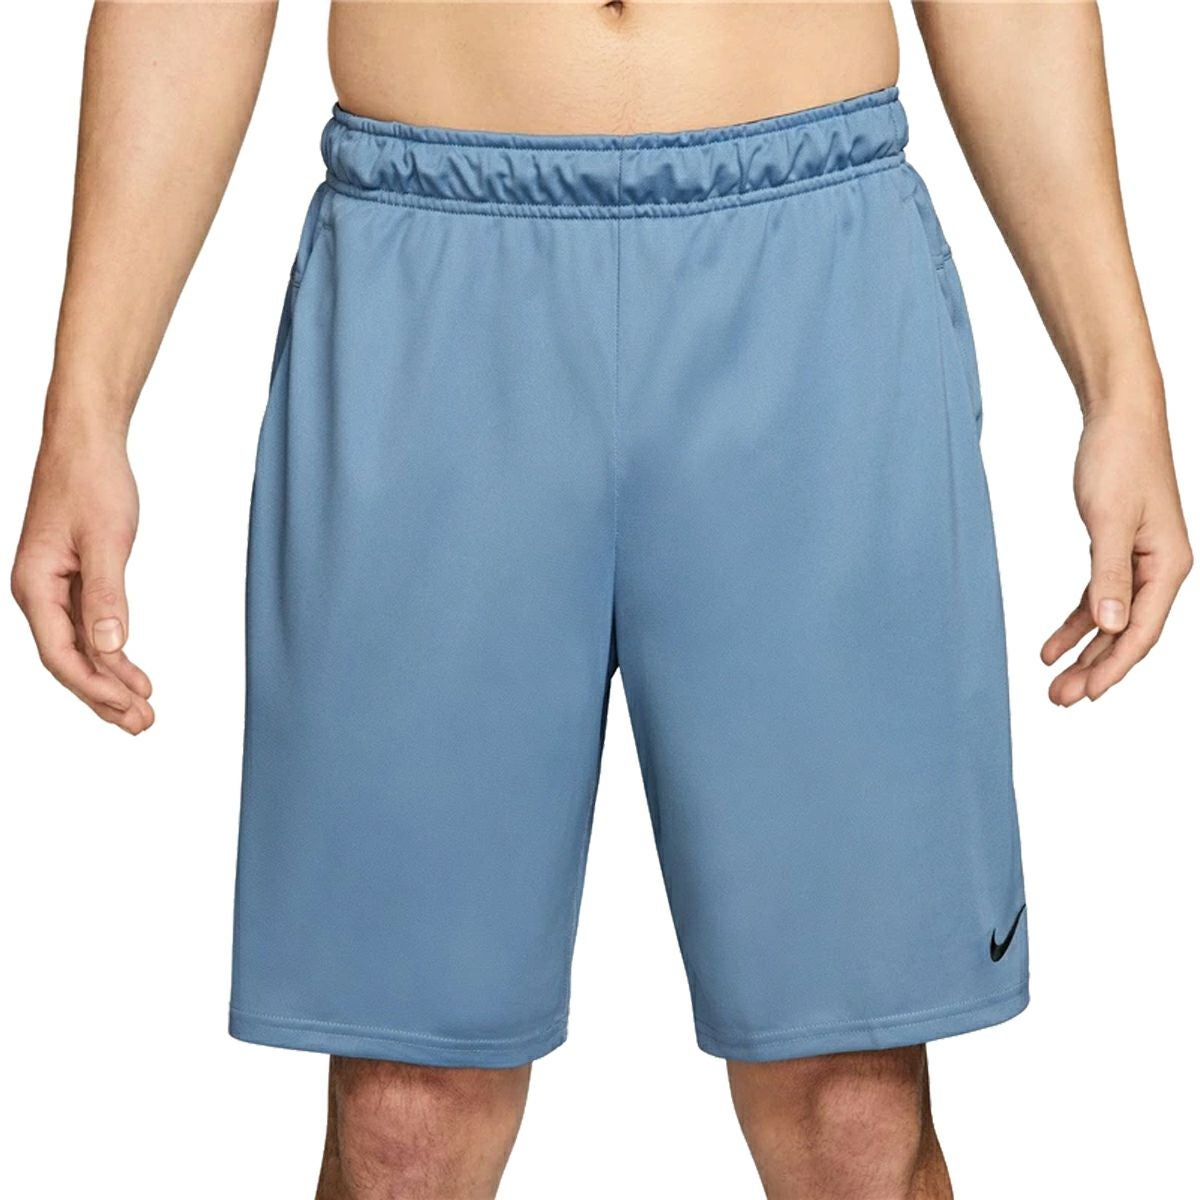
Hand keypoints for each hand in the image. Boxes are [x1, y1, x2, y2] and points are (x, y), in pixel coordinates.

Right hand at [11, 428, 154, 732]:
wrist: (86, 443)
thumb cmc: (92, 483)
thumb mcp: (106, 540)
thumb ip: (107, 596)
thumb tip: (110, 646)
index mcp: (34, 585)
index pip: (60, 654)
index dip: (94, 686)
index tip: (127, 707)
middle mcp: (37, 592)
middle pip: (69, 660)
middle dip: (104, 696)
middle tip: (143, 725)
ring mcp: (53, 588)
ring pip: (80, 648)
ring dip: (111, 680)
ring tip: (143, 710)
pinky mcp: (72, 579)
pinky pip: (88, 628)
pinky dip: (112, 653)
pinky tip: (132, 672)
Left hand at [1042, 403, 1191, 704]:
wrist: (1120, 418)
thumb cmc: (1119, 460)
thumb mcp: (1110, 519)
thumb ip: (1110, 573)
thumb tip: (1111, 625)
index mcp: (1168, 566)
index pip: (1142, 630)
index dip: (1114, 666)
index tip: (1086, 693)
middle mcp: (1160, 569)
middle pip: (1127, 633)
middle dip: (1094, 669)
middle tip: (1058, 700)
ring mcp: (1140, 563)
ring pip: (1111, 621)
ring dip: (1084, 652)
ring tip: (1054, 683)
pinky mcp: (1117, 552)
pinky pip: (1098, 599)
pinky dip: (1076, 623)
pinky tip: (1053, 646)